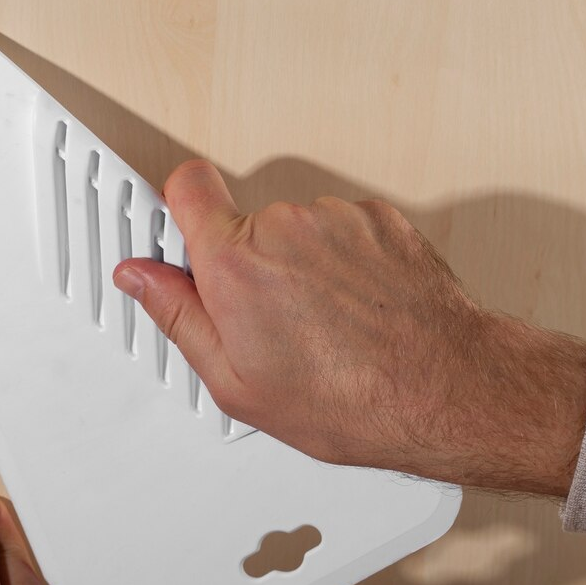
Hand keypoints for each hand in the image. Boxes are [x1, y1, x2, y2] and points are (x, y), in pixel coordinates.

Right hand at [112, 160, 585, 495]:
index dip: (179, 207)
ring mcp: (338, 219)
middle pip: (246, 223)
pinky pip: (344, 232)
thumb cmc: (350, 398)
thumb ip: (177, 315)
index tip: (181, 233)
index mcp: (236, 261)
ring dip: (303, 266)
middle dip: (250, 265)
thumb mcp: (236, 381)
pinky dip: (346, 264)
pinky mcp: (381, 220)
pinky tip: (357, 313)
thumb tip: (138, 277)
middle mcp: (285, 224)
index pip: (186, 186)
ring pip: (298, 230)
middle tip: (272, 324)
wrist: (447, 389)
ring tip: (325, 327)